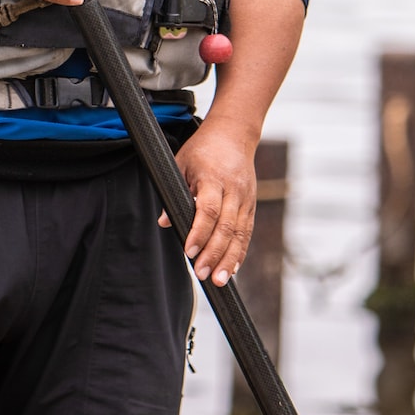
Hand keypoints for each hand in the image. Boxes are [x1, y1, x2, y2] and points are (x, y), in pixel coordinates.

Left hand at [158, 119, 257, 285]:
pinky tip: (233, 268)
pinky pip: (247, 232)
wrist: (234, 133)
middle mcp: (234, 189)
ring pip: (240, 233)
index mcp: (213, 178)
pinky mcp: (252, 204)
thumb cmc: (203, 148)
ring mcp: (246, 198)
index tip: (189, 252)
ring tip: (220, 281)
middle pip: (226, 227)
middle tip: (202, 274)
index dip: (199, 233)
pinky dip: (240, 252)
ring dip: (229, 259)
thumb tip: (163, 222)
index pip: (208, 210)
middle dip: (214, 254)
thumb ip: (172, 192)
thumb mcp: (180, 163)